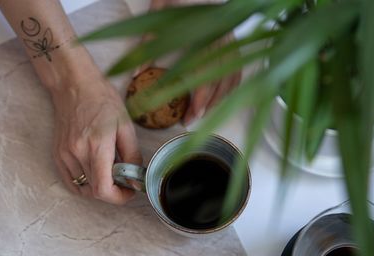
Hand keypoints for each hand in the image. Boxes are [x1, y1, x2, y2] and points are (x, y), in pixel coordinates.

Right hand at [51, 74, 141, 204]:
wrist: (75, 86)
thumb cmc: (103, 101)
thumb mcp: (126, 126)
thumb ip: (132, 156)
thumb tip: (135, 179)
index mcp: (96, 147)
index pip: (103, 190)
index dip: (119, 198)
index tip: (129, 191)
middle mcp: (77, 154)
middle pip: (94, 191)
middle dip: (113, 190)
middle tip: (124, 177)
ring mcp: (64, 155)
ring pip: (83, 188)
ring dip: (99, 187)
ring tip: (110, 170)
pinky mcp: (58, 154)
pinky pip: (71, 181)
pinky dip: (85, 183)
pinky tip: (95, 172)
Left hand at [147, 0, 240, 124]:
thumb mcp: (158, 16)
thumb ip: (148, 45)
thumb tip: (135, 75)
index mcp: (205, 34)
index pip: (206, 75)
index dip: (199, 99)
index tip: (189, 116)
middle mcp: (222, 40)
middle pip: (220, 81)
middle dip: (207, 105)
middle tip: (191, 120)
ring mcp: (231, 40)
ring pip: (232, 77)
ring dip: (220, 99)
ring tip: (204, 113)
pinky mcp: (233, 40)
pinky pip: (238, 68)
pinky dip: (231, 86)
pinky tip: (221, 96)